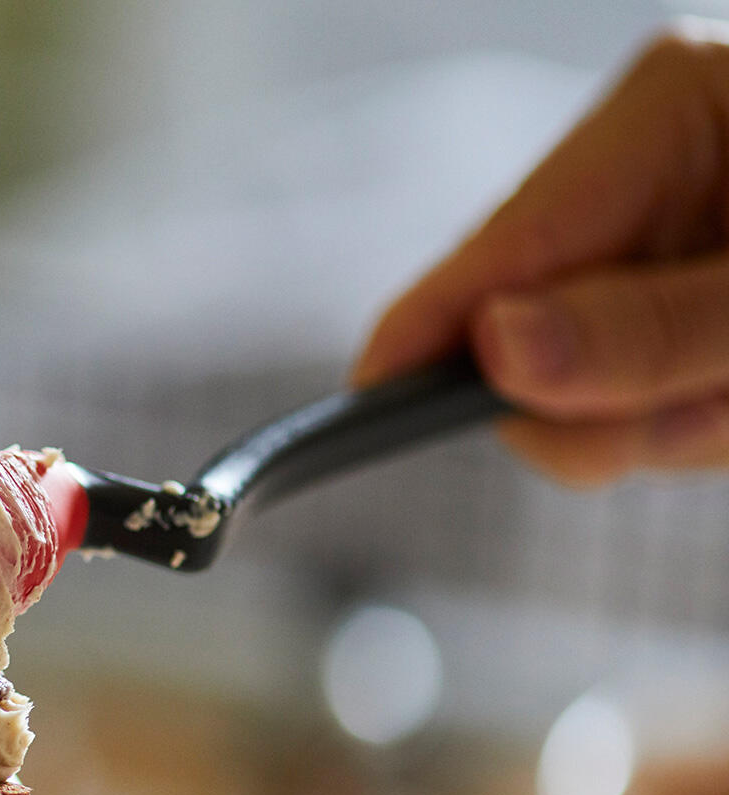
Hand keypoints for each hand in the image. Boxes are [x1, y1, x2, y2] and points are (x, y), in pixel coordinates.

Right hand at [353, 21, 728, 484]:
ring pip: (583, 382)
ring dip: (666, 421)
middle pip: (532, 332)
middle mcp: (647, 168)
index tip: (362, 402)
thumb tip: (495, 350)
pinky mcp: (679, 293)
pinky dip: (693, 418)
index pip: (503, 242)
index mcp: (666, 111)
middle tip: (704, 416)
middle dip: (600, 408)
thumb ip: (651, 326)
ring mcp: (662, 234)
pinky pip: (637, 393)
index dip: (426, 334)